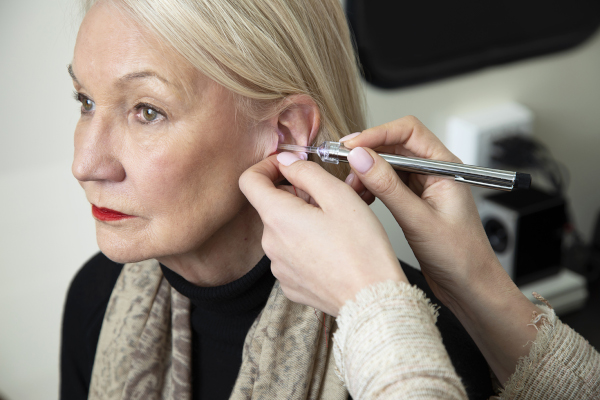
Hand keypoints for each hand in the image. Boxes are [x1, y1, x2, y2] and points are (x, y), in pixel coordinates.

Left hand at [239, 154, 406, 315]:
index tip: (289, 166)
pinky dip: (306, 245)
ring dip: (303, 220)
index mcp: (277, 218)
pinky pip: (291, 254)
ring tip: (336, 225)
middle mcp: (270, 244)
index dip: (267, 166)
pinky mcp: (290, 284)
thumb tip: (286, 162)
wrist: (372, 301)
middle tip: (330, 197)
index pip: (249, 181)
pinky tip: (332, 249)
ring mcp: (278, 268)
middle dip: (296, 195)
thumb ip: (306, 172)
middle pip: (271, 206)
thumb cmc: (362, 250)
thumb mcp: (338, 196)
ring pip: (284, 230)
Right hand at [340, 116, 508, 306]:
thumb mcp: (418, 220)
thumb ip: (388, 187)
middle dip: (366, 153)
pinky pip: (386, 184)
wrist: (469, 287)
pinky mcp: (413, 201)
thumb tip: (361, 158)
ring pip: (387, 165)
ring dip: (366, 172)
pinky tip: (360, 199)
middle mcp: (434, 171)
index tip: (351, 146)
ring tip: (351, 189)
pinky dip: (370, 188)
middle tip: (343, 166)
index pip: (408, 131)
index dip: (377, 133)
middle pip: (394, 145)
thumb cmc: (460, 257)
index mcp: (445, 167)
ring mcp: (422, 186)